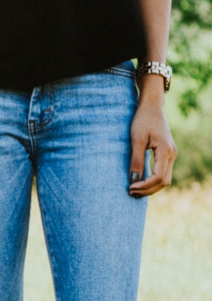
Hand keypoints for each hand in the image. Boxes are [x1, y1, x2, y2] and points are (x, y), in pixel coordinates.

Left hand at [128, 82, 175, 196]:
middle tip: (130, 193)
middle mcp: (172, 154)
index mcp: (166, 151)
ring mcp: (171, 154)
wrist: (151, 107)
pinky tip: (140, 182)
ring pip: (165, 179)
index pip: (158, 177)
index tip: (130, 187)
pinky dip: (153, 180)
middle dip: (147, 190)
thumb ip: (136, 160)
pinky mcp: (166, 154)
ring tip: (134, 190)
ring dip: (150, 187)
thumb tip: (134, 180)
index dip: (144, 186)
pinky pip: (162, 172)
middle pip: (163, 181)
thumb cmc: (142, 120)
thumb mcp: (136, 139)